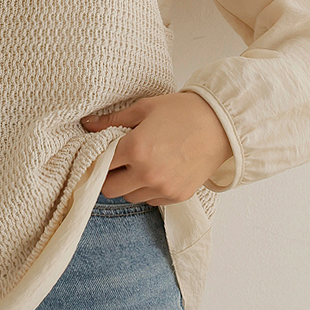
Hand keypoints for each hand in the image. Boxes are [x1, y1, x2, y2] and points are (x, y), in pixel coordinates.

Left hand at [81, 86, 232, 203]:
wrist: (222, 124)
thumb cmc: (183, 111)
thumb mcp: (145, 108)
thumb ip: (112, 120)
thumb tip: (87, 123)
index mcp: (135, 149)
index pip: (100, 165)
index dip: (96, 159)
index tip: (98, 155)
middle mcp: (147, 173)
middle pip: (109, 189)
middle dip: (108, 177)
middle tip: (116, 163)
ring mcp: (163, 188)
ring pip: (130, 197)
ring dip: (128, 185)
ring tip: (139, 165)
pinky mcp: (177, 196)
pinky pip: (151, 200)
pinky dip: (148, 190)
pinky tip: (157, 171)